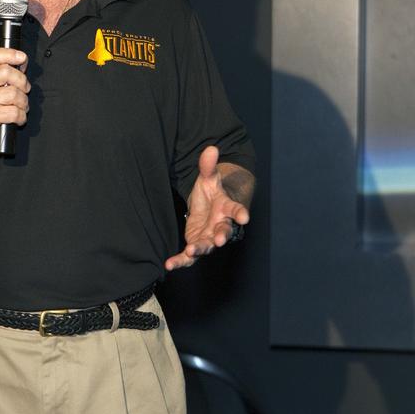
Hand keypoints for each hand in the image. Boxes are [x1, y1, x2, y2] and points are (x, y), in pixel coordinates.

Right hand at [0, 47, 29, 155]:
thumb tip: (18, 68)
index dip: (11, 54)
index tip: (22, 60)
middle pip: (7, 72)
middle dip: (22, 82)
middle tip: (23, 91)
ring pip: (14, 93)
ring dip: (23, 103)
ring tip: (20, 108)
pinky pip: (14, 112)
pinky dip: (21, 117)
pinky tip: (17, 119)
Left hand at [165, 146, 251, 270]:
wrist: (209, 207)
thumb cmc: (212, 192)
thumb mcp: (208, 177)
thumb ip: (208, 165)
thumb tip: (211, 148)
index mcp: (226, 208)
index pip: (236, 210)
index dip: (240, 213)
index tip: (245, 217)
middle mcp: (220, 225)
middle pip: (223, 231)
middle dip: (222, 235)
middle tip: (220, 239)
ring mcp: (209, 236)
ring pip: (207, 246)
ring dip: (200, 249)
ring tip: (191, 251)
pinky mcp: (196, 244)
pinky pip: (189, 257)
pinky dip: (180, 261)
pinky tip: (169, 265)